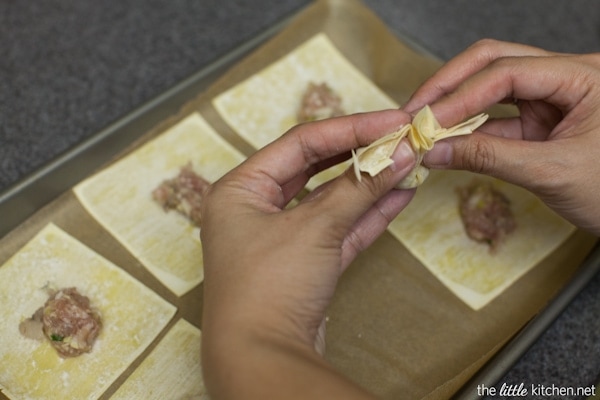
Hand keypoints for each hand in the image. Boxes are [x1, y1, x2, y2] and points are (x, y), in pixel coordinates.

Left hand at [200, 109, 416, 398]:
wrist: (263, 359)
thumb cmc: (267, 288)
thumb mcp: (313, 228)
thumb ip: (358, 188)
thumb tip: (400, 153)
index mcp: (241, 188)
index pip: (302, 143)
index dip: (350, 129)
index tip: (392, 121)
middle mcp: (257, 208)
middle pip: (317, 168)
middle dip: (361, 154)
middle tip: (402, 138)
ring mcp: (283, 237)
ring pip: (333, 200)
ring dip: (370, 183)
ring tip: (409, 162)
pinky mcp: (305, 264)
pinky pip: (340, 229)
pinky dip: (369, 213)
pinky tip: (400, 194)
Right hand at [403, 39, 599, 234]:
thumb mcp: (552, 173)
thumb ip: (489, 157)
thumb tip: (436, 151)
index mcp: (584, 76)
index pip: (508, 71)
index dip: (461, 95)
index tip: (428, 121)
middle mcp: (566, 77)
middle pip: (494, 62)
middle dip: (450, 87)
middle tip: (416, 111)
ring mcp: (551, 98)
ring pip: (491, 87)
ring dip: (455, 107)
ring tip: (423, 126)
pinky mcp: (540, 121)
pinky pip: (496, 117)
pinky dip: (468, 130)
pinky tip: (445, 141)